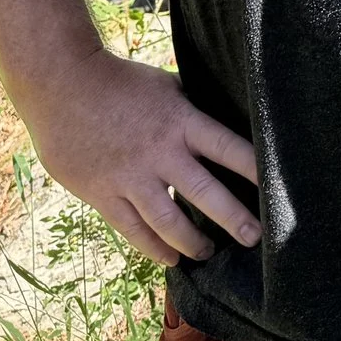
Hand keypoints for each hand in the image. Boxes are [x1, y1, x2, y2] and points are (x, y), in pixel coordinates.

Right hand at [16, 48, 262, 264]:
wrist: (62, 85)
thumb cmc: (121, 82)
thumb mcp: (167, 86)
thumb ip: (192, 109)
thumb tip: (226, 115)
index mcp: (182, 121)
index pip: (229, 148)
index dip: (255, 169)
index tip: (278, 190)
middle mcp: (160, 152)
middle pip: (205, 193)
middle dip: (234, 219)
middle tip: (256, 238)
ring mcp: (130, 176)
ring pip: (168, 221)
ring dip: (193, 242)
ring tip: (209, 252)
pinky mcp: (102, 193)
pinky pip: (133, 229)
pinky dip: (153, 247)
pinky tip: (170, 258)